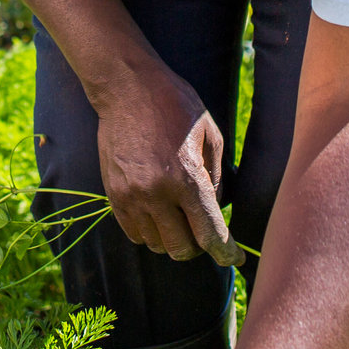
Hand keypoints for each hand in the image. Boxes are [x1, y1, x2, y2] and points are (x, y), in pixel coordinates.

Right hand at [91, 59, 240, 266]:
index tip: (234, 259)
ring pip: (156, 245)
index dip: (226, 253)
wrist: (127, 89)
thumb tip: (215, 210)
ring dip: (172, 239)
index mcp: (186, 178)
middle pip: (182, 249)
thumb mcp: (211, 135)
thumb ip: (216, 178)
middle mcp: (157, 194)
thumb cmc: (175, 106)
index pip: (209, 234)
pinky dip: (150, 233)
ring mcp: (131, 197)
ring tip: (179, 217)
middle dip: (198, 246)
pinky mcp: (113, 195)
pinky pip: (134, 234)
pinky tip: (159, 214)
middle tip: (203, 229)